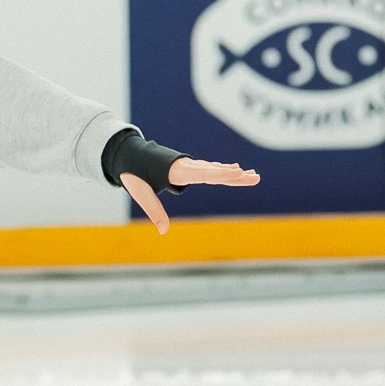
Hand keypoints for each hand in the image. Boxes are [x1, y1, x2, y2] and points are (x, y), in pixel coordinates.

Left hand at [124, 157, 260, 233]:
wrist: (128, 154)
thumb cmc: (134, 174)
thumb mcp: (141, 194)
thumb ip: (153, 211)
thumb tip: (162, 231)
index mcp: (176, 171)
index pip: (202, 173)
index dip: (221, 173)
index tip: (238, 171)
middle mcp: (186, 166)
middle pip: (214, 171)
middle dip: (235, 175)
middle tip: (255, 177)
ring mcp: (188, 165)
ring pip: (214, 169)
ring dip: (233, 173)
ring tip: (253, 175)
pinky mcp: (188, 167)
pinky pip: (209, 169)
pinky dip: (223, 170)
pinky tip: (236, 169)